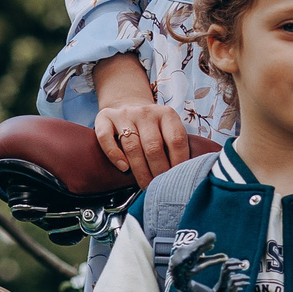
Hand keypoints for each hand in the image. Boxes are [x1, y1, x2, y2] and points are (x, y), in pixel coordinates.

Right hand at [91, 55, 188, 185]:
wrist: (128, 103)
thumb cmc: (153, 126)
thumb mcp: (168, 128)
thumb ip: (176, 146)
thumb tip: (187, 175)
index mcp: (167, 114)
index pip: (176, 140)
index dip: (179, 163)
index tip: (179, 180)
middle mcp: (146, 112)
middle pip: (153, 146)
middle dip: (159, 171)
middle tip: (161, 188)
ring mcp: (125, 114)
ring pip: (132, 146)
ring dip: (140, 170)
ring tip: (146, 185)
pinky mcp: (105, 118)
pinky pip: (106, 138)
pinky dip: (114, 155)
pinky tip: (123, 168)